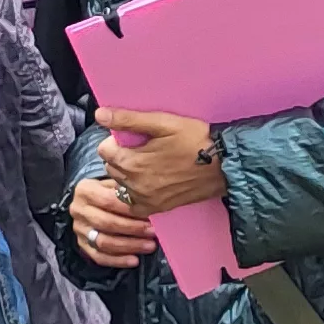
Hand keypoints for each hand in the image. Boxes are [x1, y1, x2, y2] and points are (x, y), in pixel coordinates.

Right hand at [68, 175, 151, 269]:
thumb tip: (150, 199)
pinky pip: (99, 257)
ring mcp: (79, 230)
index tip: (151, 213)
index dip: (130, 209)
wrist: (92, 202)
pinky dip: (118, 260)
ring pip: (104, 242)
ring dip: (129, 245)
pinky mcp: (82, 245)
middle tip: (153, 231)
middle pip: (106, 223)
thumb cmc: (110, 191)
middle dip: (133, 228)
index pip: (109, 201)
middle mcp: (78, 210)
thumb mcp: (115, 184)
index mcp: (85, 190)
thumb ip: (127, 190)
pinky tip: (134, 260)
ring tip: (149, 246)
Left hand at [91, 108, 223, 213]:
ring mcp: (146, 199)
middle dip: (120, 156)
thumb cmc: (195, 140)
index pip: (103, 150)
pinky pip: (133, 203)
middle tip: (142, 148)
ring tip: (147, 162)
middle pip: (111, 167)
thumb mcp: (163, 123)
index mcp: (132, 163)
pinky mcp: (157, 209)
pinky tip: (149, 181)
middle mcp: (135, 185)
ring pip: (121, 184)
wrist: (223, 165)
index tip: (131, 137)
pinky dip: (135, 193)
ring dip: (127, 173)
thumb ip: (128, 119)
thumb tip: (100, 115)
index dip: (115, 140)